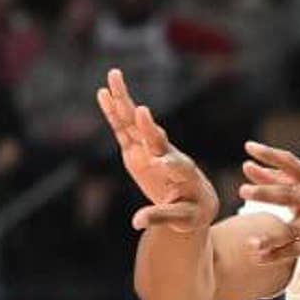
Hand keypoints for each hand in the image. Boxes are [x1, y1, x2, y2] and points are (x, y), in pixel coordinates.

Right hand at [97, 68, 217, 233]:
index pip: (176, 166)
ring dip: (126, 102)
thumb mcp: (181, 218)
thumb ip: (160, 217)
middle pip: (155, 137)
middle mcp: (167, 155)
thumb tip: (137, 222)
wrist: (195, 202)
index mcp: (184, 173)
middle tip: (141, 110)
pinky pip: (124, 129)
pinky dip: (114, 112)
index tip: (161, 165)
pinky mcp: (138, 150)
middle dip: (147, 125)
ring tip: (114, 77)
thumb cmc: (191, 211)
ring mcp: (151, 150)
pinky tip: (104, 93)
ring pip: (136, 124)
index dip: (169, 164)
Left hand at [238, 142, 299, 265]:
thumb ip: (276, 178)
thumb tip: (247, 166)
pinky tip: (256, 256)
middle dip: (266, 192)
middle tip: (242, 190)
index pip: (290, 162)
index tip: (248, 146)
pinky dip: (275, 254)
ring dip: (271, 237)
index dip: (269, 154)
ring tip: (251, 243)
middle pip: (288, 194)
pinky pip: (294, 250)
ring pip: (292, 230)